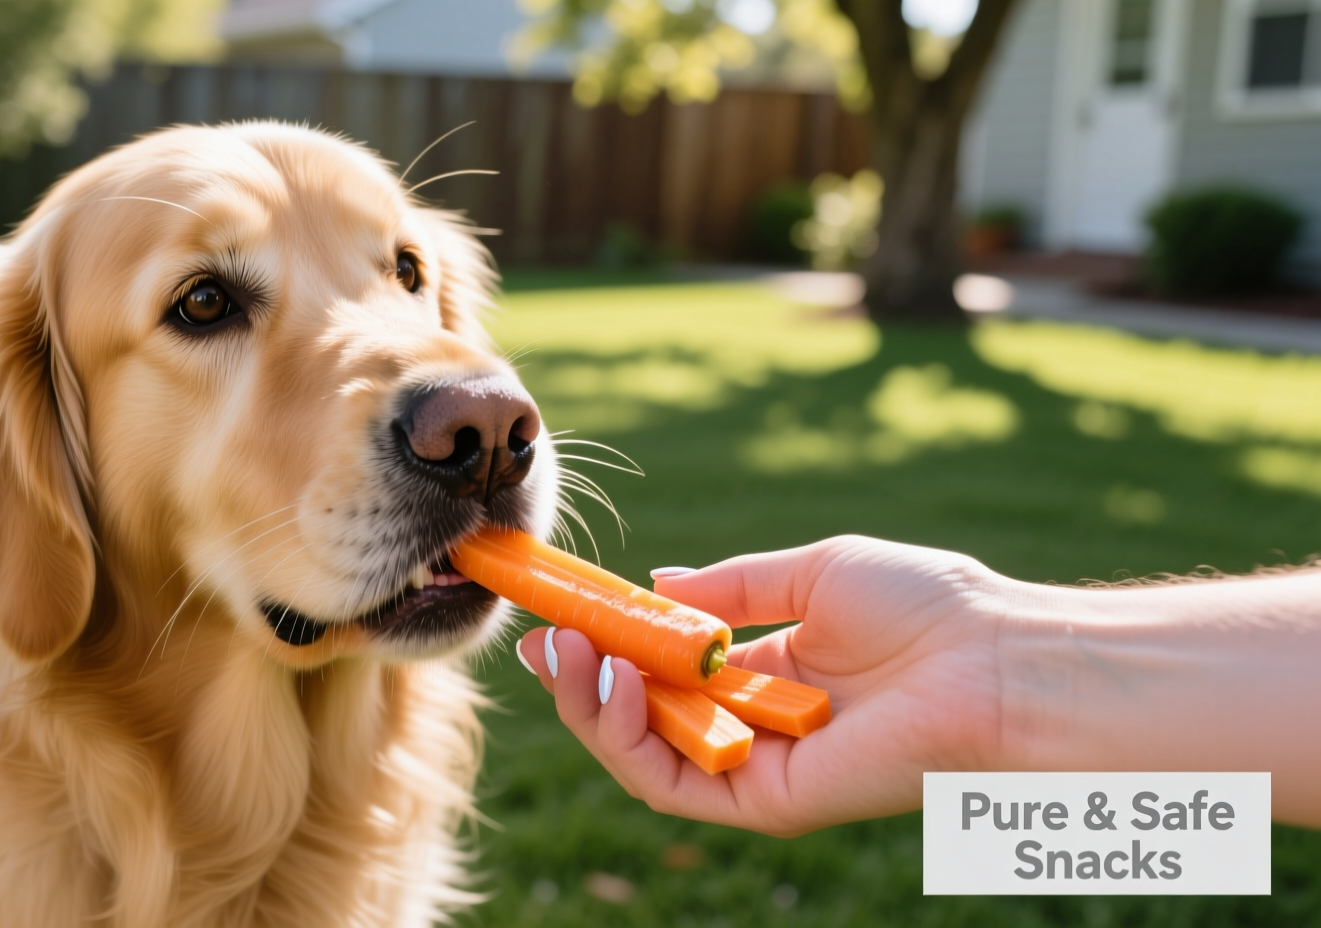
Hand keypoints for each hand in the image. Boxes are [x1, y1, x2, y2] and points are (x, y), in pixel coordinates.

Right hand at [516, 535, 1011, 835]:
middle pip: (642, 718)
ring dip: (591, 707)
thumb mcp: (811, 572)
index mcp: (767, 676)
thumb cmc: (927, 606)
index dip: (610, 644)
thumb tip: (655, 586)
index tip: (564, 611)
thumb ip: (731, 586)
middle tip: (544, 638)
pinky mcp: (765, 802)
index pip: (666, 672)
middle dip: (583, 680)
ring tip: (566, 653)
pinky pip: (673, 781)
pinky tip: (613, 683)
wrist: (996, 661)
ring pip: (642, 756)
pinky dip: (628, 738)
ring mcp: (757, 769)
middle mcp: (754, 728)